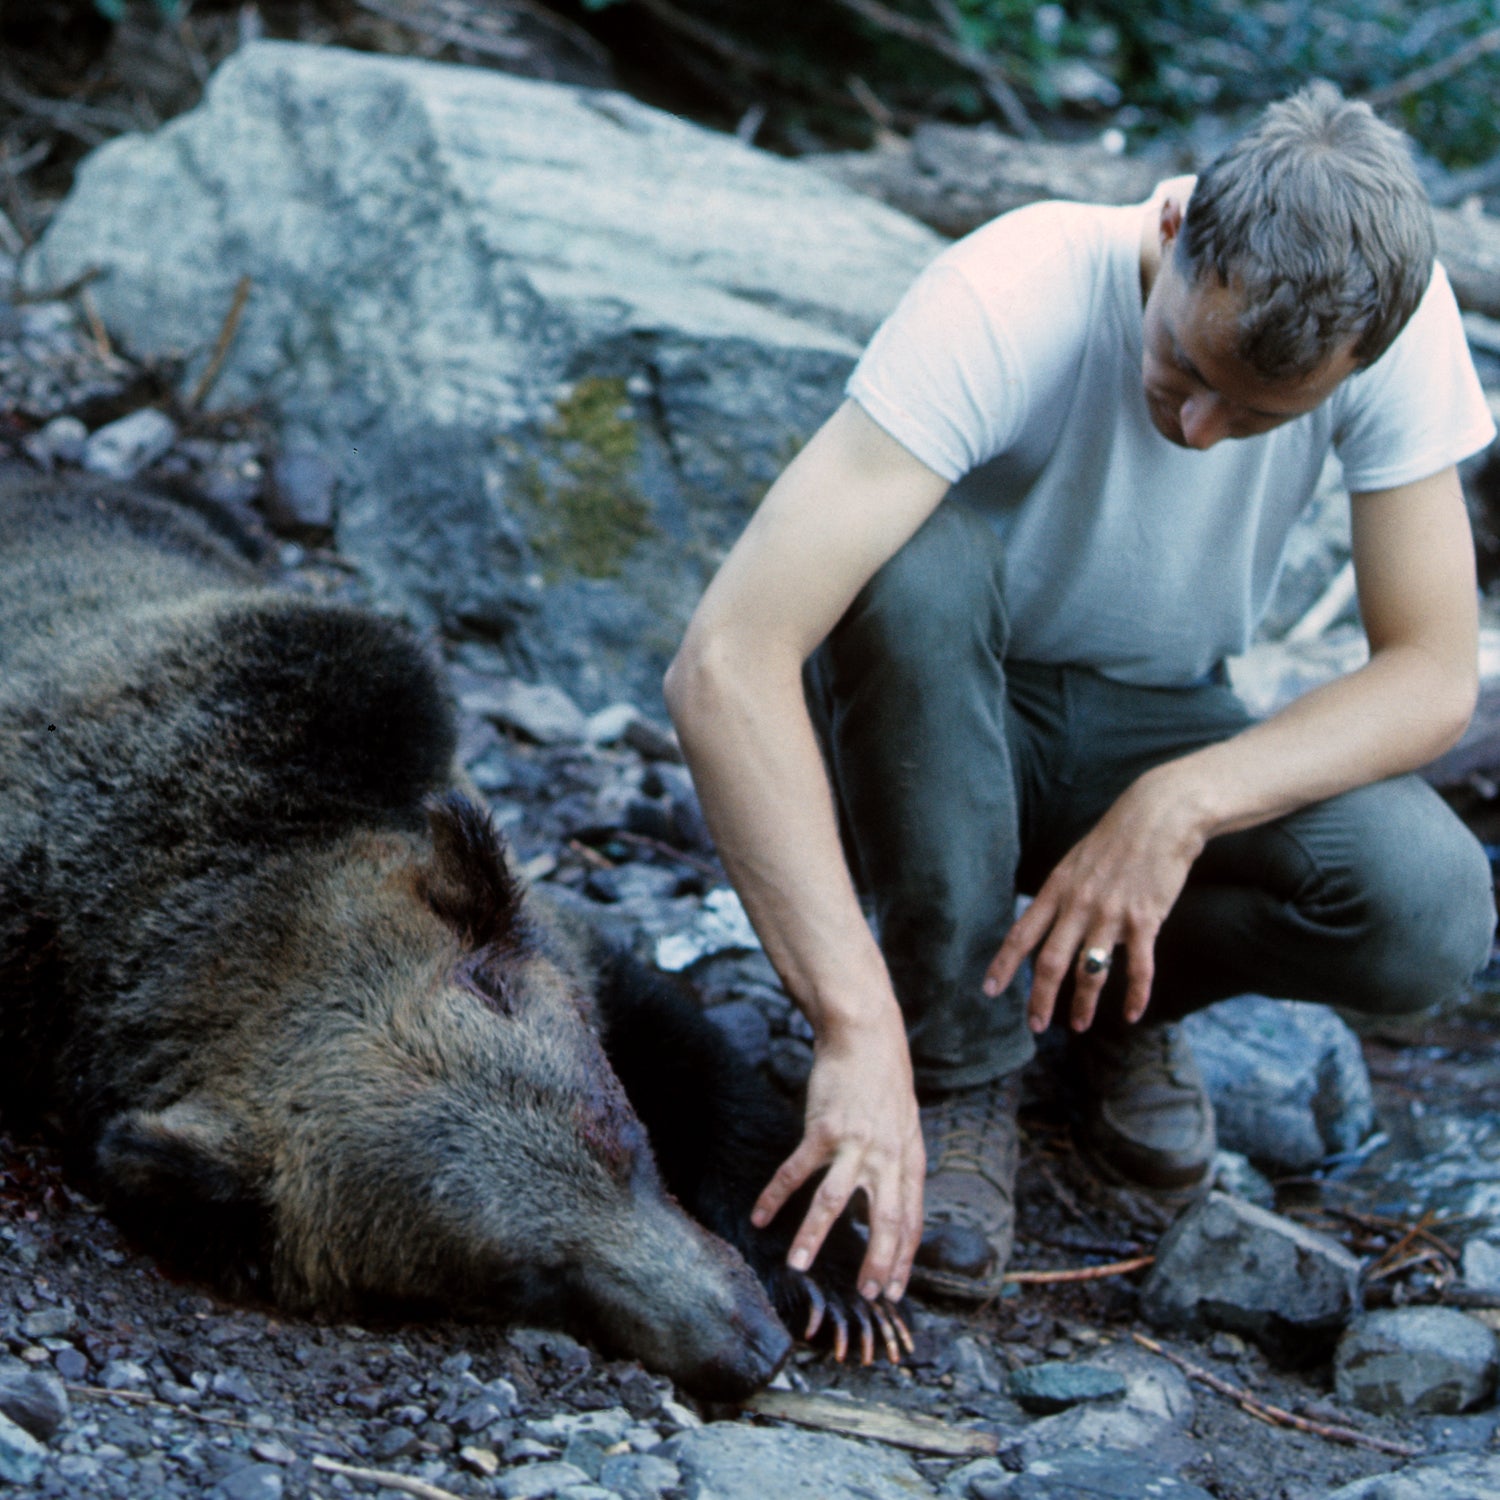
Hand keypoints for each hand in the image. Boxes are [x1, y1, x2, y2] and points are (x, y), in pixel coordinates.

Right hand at [750, 1013, 924, 1302]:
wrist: (864, 1036)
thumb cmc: (884, 1081)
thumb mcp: (907, 1125)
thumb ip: (901, 1164)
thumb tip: (897, 1202)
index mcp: (911, 1159)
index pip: (912, 1219)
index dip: (903, 1257)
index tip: (894, 1291)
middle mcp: (887, 1156)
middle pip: (885, 1220)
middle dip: (876, 1262)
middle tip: (866, 1297)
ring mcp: (854, 1142)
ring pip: (834, 1202)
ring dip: (813, 1237)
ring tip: (797, 1266)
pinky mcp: (822, 1129)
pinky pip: (796, 1171)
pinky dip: (776, 1195)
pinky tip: (760, 1216)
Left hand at [983, 769, 1206, 1032]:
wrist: (1159, 816)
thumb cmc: (1116, 840)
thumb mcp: (1075, 863)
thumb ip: (1063, 897)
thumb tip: (1051, 927)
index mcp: (1057, 889)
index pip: (1022, 933)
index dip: (1003, 965)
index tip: (989, 991)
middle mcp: (1079, 904)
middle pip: (1050, 961)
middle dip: (1039, 998)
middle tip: (1035, 1025)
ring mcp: (1111, 913)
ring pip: (1090, 971)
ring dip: (1082, 1004)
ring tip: (1078, 1025)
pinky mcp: (1145, 919)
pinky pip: (1138, 967)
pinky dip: (1135, 994)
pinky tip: (1131, 1013)